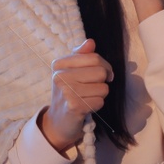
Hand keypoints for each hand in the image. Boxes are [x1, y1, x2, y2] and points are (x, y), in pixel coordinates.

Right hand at [39, 39, 113, 154]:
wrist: (59, 121)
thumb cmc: (69, 93)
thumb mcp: (72, 72)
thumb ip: (81, 56)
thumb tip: (90, 42)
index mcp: (59, 64)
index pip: (94, 57)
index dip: (105, 66)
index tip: (104, 74)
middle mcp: (60, 76)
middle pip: (100, 71)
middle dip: (103, 81)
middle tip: (95, 88)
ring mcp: (66, 91)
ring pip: (103, 88)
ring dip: (100, 95)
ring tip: (88, 98)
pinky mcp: (74, 106)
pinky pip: (100, 101)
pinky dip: (97, 105)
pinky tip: (86, 107)